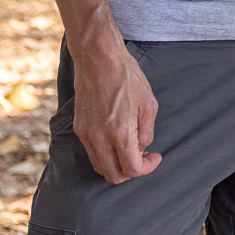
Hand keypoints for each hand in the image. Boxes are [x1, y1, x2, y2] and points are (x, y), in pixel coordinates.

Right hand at [70, 34, 160, 183]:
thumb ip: (147, 133)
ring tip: (131, 147)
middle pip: (114, 176)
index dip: (148, 167)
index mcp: (120, 132)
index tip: (155, 156)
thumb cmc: (127, 77)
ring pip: (101, 167)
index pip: (132, 169)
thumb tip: (141, 149)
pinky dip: (105, 155)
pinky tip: (117, 140)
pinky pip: (91, 153)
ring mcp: (86, 134)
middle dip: (132, 171)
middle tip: (144, 156)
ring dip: (117, 165)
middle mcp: (99, 138)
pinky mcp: (79, 128)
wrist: (98, 58)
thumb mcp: (149, 104)